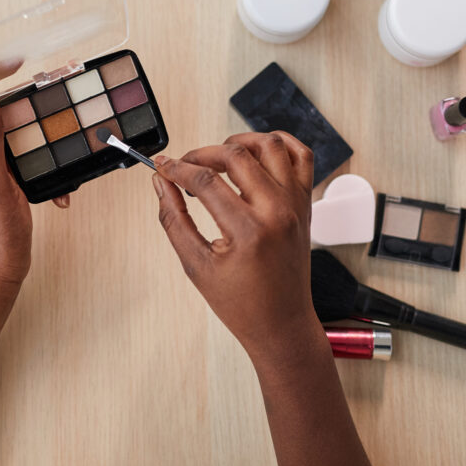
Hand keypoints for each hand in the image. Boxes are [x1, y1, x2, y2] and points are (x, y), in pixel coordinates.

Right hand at [152, 132, 317, 360]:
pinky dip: (279, 143)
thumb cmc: (242, 303)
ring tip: (217, 156)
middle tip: (183, 165)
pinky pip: (300, 156)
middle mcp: (278, 211)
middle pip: (235, 155)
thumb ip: (174, 219)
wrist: (282, 323)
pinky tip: (255, 151)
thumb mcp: (196, 265)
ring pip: (270, 145)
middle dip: (201, 153)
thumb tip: (161, 184)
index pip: (204, 180)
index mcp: (249, 231)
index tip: (162, 167)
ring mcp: (296, 205)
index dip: (176, 169)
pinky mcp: (305, 204)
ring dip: (239, 142)